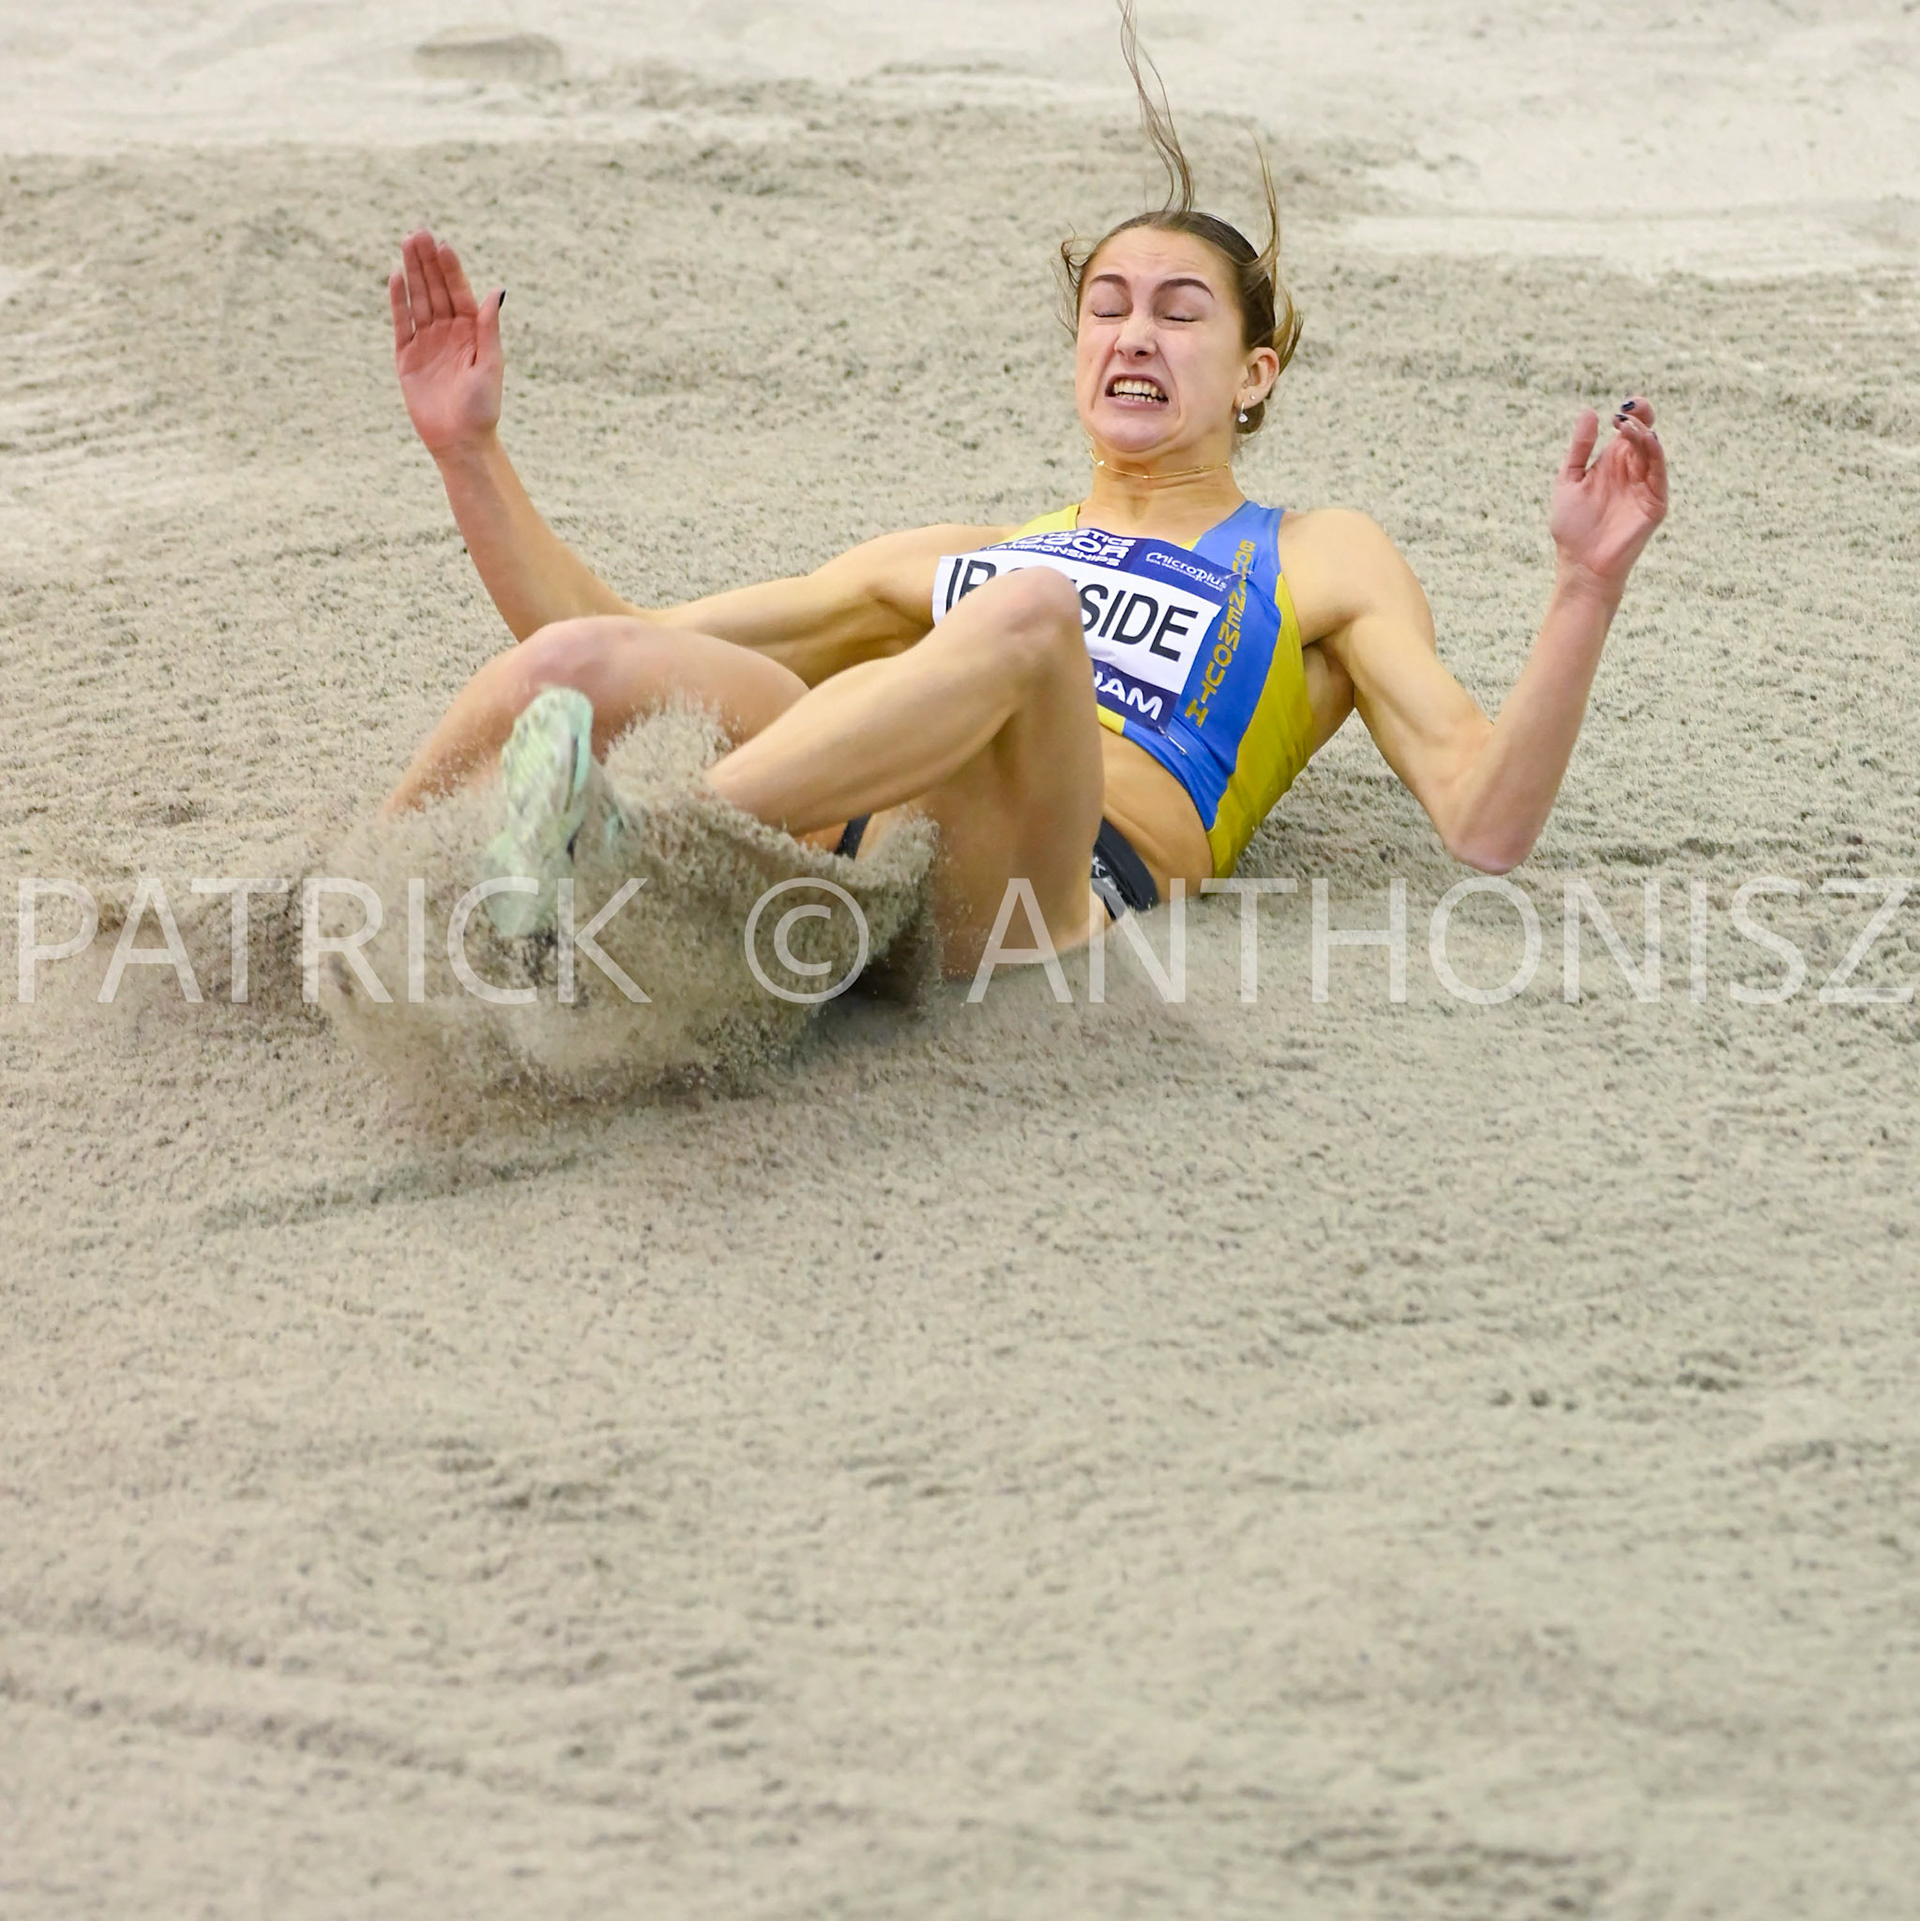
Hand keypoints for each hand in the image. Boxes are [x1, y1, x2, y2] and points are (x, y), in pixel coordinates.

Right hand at [389, 229, 503, 457]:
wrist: (460, 442)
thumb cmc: (482, 408)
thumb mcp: (490, 364)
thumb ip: (489, 326)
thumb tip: (496, 290)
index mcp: (472, 333)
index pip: (459, 293)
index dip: (451, 269)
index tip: (443, 245)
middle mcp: (449, 333)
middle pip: (436, 290)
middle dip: (427, 262)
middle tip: (418, 232)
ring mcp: (427, 343)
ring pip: (418, 300)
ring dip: (413, 273)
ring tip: (406, 243)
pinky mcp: (408, 357)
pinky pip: (402, 323)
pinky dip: (398, 301)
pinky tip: (396, 277)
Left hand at [1550, 396, 1668, 599]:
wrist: (1581, 564)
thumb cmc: (1572, 527)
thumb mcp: (1569, 479)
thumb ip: (1580, 448)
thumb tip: (1589, 411)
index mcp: (1612, 464)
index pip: (1629, 431)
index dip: (1630, 416)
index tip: (1619, 409)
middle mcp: (1632, 471)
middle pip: (1644, 435)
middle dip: (1641, 418)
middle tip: (1630, 408)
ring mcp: (1646, 486)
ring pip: (1652, 451)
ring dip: (1643, 435)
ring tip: (1627, 425)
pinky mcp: (1656, 502)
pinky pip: (1659, 473)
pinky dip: (1654, 455)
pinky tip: (1645, 441)